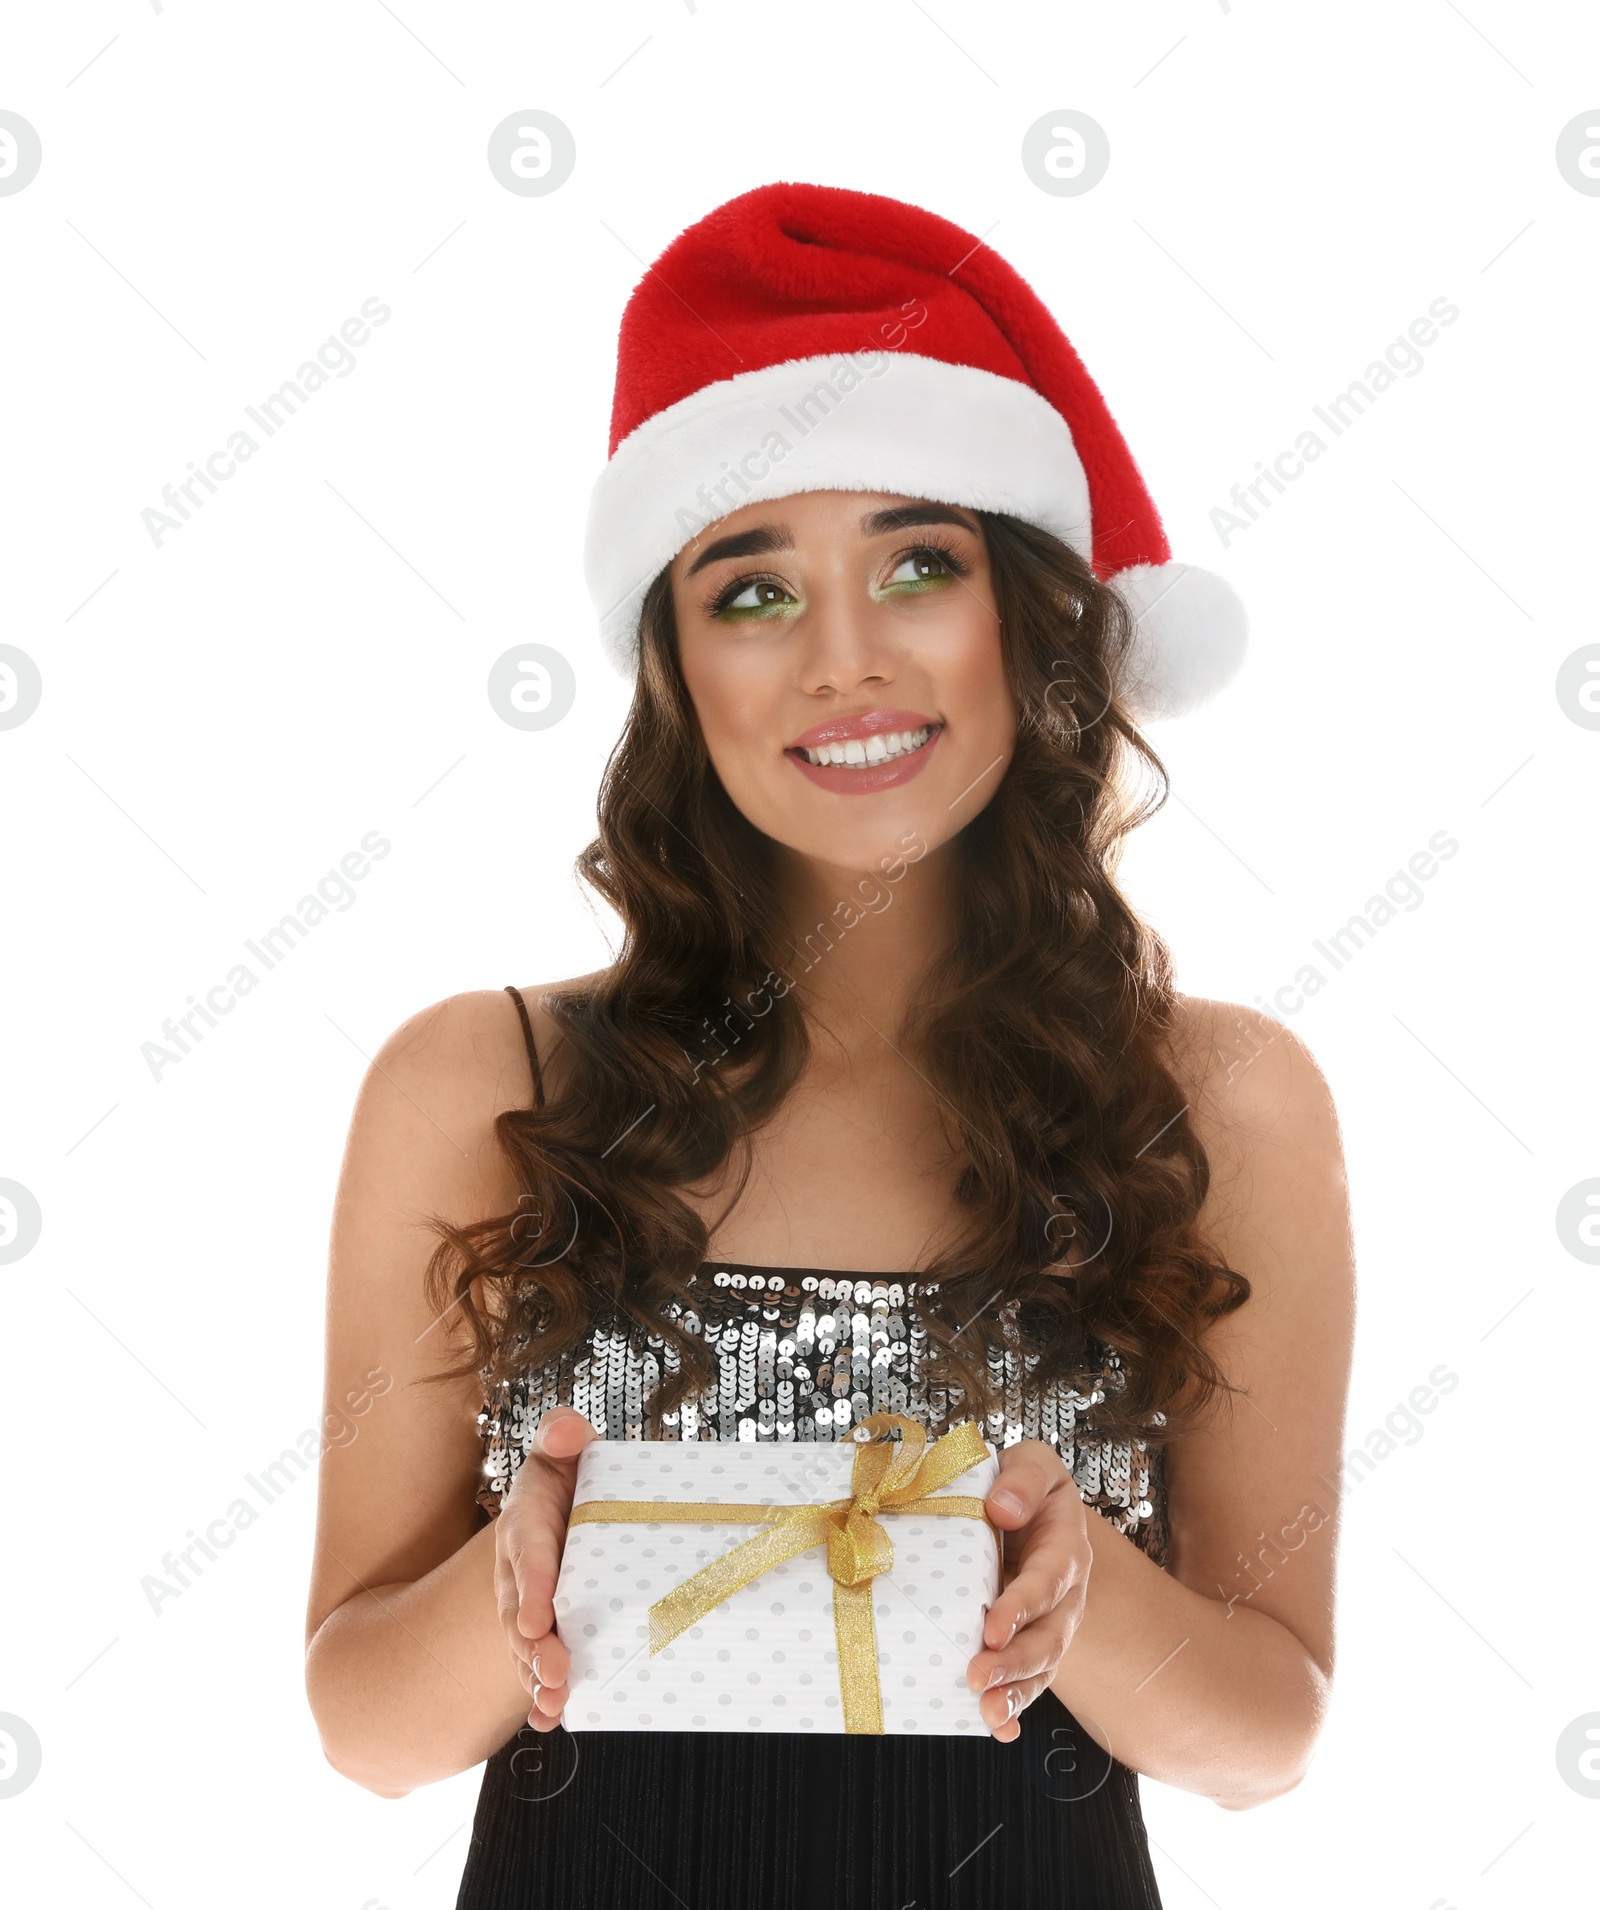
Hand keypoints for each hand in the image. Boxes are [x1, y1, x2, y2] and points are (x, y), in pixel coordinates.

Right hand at [492, 1405, 596, 1731]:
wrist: (567, 1512)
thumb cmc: (570, 1479)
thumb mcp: (564, 1451)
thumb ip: (562, 1435)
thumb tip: (567, 1430)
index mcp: (527, 1525)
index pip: (527, 1556)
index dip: (532, 1590)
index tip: (539, 1624)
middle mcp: (521, 1573)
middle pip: (522, 1613)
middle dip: (535, 1649)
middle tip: (555, 1675)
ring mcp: (531, 1607)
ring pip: (528, 1648)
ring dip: (539, 1679)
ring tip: (556, 1703)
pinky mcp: (546, 1634)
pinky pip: (539, 1667)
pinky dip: (543, 1696)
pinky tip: (553, 1719)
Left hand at [967, 1439, 1091, 1742]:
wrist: (1021, 1510)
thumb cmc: (1021, 1486)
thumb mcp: (1029, 1464)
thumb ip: (1023, 1479)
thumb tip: (1004, 1507)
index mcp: (1064, 1546)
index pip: (1048, 1579)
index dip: (1022, 1606)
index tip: (991, 1628)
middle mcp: (1065, 1595)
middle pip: (1049, 1635)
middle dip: (1016, 1661)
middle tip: (979, 1677)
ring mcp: (1049, 1626)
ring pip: (1041, 1666)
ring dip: (1015, 1693)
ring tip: (988, 1713)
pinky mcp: (1027, 1645)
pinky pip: (1028, 1681)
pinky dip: (1014, 1708)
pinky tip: (996, 1727)